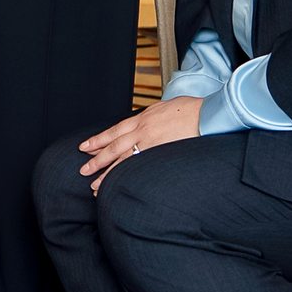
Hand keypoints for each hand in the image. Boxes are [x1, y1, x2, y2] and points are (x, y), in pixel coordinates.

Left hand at [77, 96, 201, 192]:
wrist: (207, 114)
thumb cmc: (192, 109)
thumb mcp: (166, 106)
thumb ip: (153, 116)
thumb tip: (148, 121)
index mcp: (143, 117)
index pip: (115, 130)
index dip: (99, 139)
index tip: (86, 146)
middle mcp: (143, 130)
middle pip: (113, 146)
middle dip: (97, 158)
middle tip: (84, 170)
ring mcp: (150, 142)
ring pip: (122, 159)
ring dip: (107, 173)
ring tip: (95, 185)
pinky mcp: (160, 153)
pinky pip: (138, 166)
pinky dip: (126, 175)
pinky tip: (118, 184)